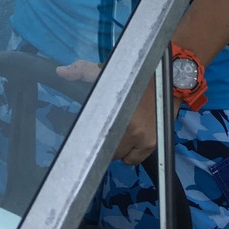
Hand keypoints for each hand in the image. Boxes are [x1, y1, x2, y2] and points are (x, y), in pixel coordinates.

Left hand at [56, 61, 180, 164]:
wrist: (168, 77)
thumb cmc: (134, 74)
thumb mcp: (105, 69)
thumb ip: (82, 71)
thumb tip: (60, 72)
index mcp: (111, 108)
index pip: (92, 135)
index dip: (87, 140)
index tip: (86, 137)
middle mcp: (125, 125)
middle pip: (106, 147)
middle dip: (105, 141)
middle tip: (108, 128)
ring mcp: (140, 136)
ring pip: (120, 156)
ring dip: (119, 148)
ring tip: (121, 133)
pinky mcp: (152, 142)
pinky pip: (135, 159)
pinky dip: (132, 154)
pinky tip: (132, 140)